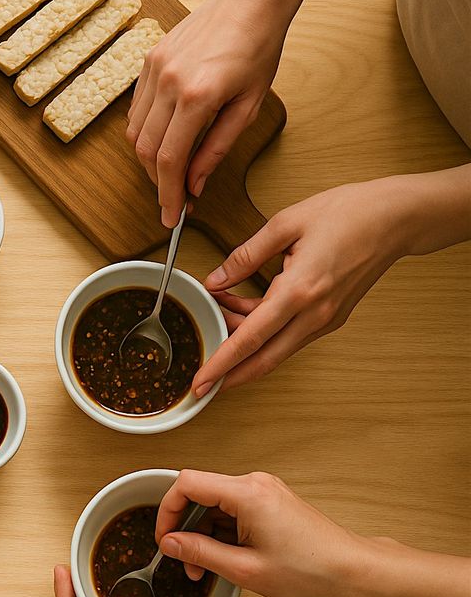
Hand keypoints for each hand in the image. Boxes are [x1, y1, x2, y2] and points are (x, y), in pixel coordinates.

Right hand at [126, 0, 288, 226]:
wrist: (251, 0)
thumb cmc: (259, 49)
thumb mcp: (248, 106)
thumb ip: (217, 148)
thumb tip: (195, 184)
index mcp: (199, 96)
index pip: (170, 159)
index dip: (167, 194)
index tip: (171, 216)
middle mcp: (169, 83)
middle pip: (146, 150)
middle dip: (156, 181)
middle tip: (173, 198)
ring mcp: (154, 69)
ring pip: (134, 131)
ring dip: (148, 158)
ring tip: (170, 170)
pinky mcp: (149, 60)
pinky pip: (137, 108)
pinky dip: (144, 131)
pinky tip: (164, 138)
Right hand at [155, 470, 358, 596]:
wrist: (353, 571)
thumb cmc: (312, 570)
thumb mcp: (245, 569)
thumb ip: (200, 552)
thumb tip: (170, 542)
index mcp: (247, 493)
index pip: (187, 483)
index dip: (167, 510)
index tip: (164, 536)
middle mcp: (254, 483)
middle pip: (199, 493)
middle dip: (186, 528)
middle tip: (184, 559)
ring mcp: (263, 491)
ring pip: (214, 504)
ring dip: (204, 534)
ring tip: (205, 566)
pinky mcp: (269, 501)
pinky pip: (232, 510)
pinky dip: (222, 532)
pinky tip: (225, 557)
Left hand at [191, 178, 409, 396]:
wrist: (396, 218)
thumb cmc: (347, 213)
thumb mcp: (284, 224)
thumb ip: (245, 256)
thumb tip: (216, 279)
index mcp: (299, 291)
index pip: (250, 339)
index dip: (221, 364)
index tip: (200, 382)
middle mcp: (315, 314)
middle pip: (264, 359)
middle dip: (230, 375)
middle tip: (201, 380)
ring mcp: (326, 319)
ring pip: (276, 347)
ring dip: (245, 343)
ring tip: (218, 314)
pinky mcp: (332, 317)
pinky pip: (290, 335)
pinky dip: (264, 331)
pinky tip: (243, 310)